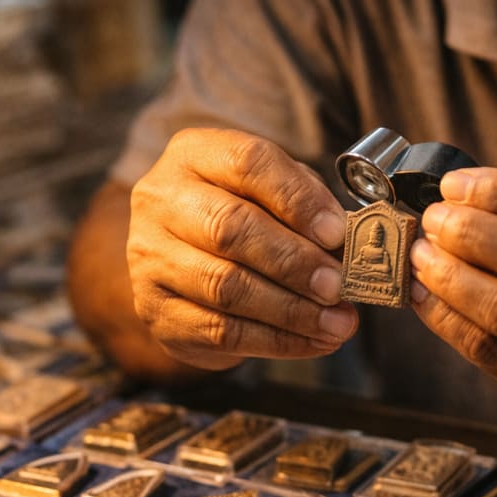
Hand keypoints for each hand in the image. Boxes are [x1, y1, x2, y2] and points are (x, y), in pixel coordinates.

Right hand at [127, 128, 357, 370]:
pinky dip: (277, 341)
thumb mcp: (271, 194)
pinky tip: (313, 342)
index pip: (247, 163)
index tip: (337, 233)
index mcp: (195, 155)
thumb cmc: (241, 221)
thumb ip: (306, 206)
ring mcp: (151, 258)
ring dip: (292, 310)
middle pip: (230, 227)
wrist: (184, 268)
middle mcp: (162, 200)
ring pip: (226, 287)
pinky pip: (222, 331)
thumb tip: (345, 244)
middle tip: (338, 286)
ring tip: (337, 324)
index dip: (297, 199)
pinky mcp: (158, 312)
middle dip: (294, 261)